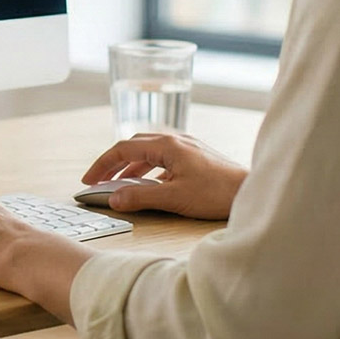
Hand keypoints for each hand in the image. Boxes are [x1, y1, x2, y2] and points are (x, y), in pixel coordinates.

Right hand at [81, 132, 248, 219]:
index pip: (123, 148)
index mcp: (167, 145)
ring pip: (148, 151)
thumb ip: (141, 196)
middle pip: (133, 145)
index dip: (102, 164)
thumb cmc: (217, 193)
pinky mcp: (195, 156)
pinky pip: (162, 158)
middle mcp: (175, 140)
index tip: (89, 179)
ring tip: (118, 184)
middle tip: (99, 180)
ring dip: (130, 166)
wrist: (250, 190)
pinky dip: (148, 169)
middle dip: (113, 163)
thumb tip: (114, 198)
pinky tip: (148, 184)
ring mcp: (186, 147)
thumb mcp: (174, 197)